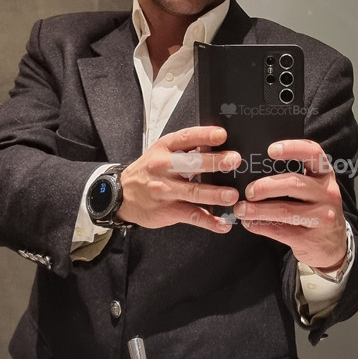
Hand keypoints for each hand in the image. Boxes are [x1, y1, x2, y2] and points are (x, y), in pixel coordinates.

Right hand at [118, 126, 240, 231]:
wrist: (121, 194)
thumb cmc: (148, 171)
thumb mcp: (161, 152)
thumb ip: (186, 148)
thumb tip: (217, 143)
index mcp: (165, 148)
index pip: (186, 138)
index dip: (204, 135)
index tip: (222, 135)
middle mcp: (164, 168)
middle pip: (192, 164)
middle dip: (215, 162)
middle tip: (234, 161)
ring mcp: (165, 190)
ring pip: (194, 192)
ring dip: (215, 194)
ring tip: (232, 195)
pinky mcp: (168, 211)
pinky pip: (192, 216)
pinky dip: (209, 221)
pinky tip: (223, 224)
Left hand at [232, 139, 348, 270]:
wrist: (333, 246)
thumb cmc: (314, 209)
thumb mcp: (311, 189)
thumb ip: (290, 177)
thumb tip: (251, 173)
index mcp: (325, 174)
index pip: (313, 153)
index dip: (292, 148)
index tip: (270, 150)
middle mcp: (328, 193)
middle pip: (294, 184)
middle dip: (265, 186)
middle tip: (248, 191)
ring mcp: (323, 217)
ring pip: (285, 210)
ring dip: (258, 210)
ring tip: (241, 209)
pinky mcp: (312, 239)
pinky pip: (281, 231)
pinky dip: (260, 226)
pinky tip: (249, 223)